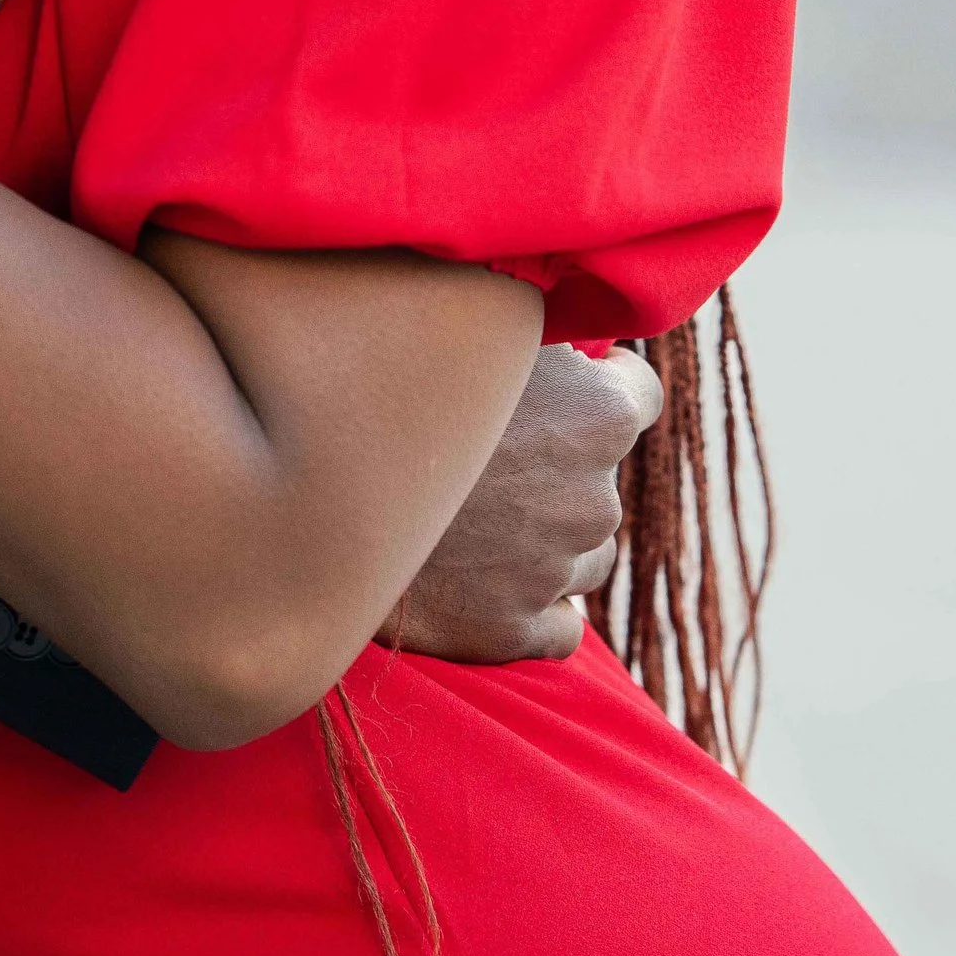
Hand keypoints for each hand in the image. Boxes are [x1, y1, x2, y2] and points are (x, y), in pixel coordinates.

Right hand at [379, 341, 661, 662]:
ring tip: (472, 516)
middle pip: (598, 477)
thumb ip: (530, 326)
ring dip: (544, 537)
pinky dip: (531, 604)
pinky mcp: (519, 631)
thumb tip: (558, 324)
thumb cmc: (390, 385)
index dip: (607, 380)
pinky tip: (481, 579)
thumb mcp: (472, 324)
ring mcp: (558, 569)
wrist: (314, 490)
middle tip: (487, 452)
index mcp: (598, 414)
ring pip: (580, 551)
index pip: (640, 393)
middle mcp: (595, 496)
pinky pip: (558, 623)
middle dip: (558, 466)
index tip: (571, 382)